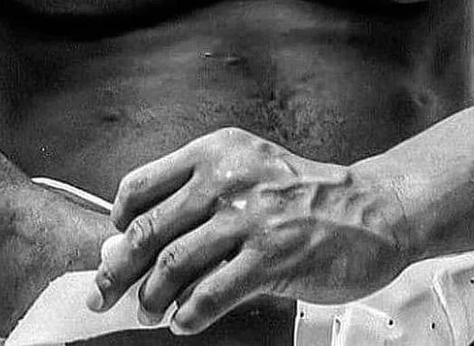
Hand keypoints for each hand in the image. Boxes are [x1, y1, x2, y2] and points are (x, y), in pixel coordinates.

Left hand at [86, 127, 407, 334]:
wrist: (370, 208)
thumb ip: (202, 193)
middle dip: (118, 268)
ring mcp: (250, 218)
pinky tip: (184, 321)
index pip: (144, 184)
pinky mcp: (272, 256)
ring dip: (152, 296)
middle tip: (103, 291)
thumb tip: (145, 234)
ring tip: (147, 311)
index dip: (119, 220)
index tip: (113, 241)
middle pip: (151, 229)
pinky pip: (213, 292)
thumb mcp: (250, 170)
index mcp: (216, 152)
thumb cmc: (306, 193)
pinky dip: (189, 313)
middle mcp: (228, 179)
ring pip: (176, 263)